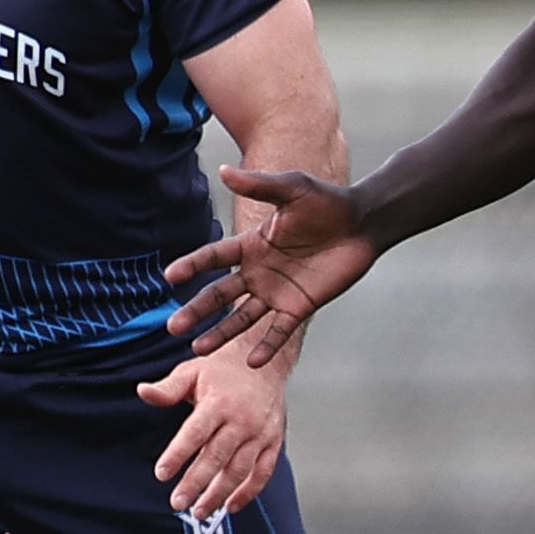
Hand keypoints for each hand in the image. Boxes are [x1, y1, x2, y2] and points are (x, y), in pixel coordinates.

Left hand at [141, 336, 289, 517]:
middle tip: (178, 503)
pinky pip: (263, 472)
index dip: (178, 454)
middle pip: (217, 457)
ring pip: (240, 470)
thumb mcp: (191, 372)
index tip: (161, 474)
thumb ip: (167, 388)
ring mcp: (260, 433)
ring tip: (199, 511)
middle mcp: (242, 420)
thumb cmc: (221, 370)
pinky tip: (230, 506)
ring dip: (219, 494)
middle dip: (196, 483)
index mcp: (219, 402)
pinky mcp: (274, 442)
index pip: (195, 433)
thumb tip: (142, 391)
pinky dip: (248, 492)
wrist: (264, 361)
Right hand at [165, 168, 374, 366]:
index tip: (170, 276)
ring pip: (242, 318)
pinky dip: (266, 346)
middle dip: (197, 310)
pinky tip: (252, 362)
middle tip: (174, 327)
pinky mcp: (300, 306)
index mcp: (252, 245)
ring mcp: (277, 292)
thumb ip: (259, 184)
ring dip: (221, 333)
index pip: (214, 258)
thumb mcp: (292, 188)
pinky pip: (279, 330)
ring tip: (198, 349)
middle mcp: (258, 272)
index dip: (192, 266)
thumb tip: (223, 171)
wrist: (364, 223)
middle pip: (220, 294)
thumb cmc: (328, 202)